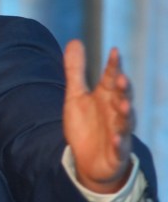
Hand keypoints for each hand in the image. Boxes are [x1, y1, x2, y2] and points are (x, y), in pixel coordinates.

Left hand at [63, 39, 133, 193]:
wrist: (88, 160)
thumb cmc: (86, 125)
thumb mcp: (76, 95)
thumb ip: (76, 70)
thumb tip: (75, 40)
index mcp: (106, 97)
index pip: (111, 78)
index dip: (113, 66)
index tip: (115, 51)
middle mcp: (116, 112)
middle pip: (122, 98)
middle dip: (123, 88)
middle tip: (120, 77)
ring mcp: (118, 132)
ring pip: (125, 122)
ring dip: (126, 113)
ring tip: (124, 105)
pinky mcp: (116, 152)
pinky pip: (119, 148)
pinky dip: (119, 143)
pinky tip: (116, 139)